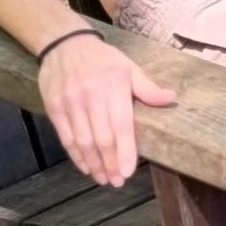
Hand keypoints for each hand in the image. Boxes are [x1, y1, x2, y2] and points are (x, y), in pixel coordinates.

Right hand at [38, 34, 177, 186]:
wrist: (65, 43)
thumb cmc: (103, 58)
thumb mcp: (129, 67)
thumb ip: (147, 87)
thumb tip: (171, 98)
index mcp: (115, 85)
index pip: (121, 125)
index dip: (125, 151)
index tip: (128, 171)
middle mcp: (92, 96)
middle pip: (102, 137)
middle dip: (110, 163)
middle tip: (118, 181)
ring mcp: (71, 103)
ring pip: (83, 141)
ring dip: (93, 164)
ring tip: (103, 179)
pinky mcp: (54, 108)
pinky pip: (66, 137)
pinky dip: (76, 155)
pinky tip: (85, 167)